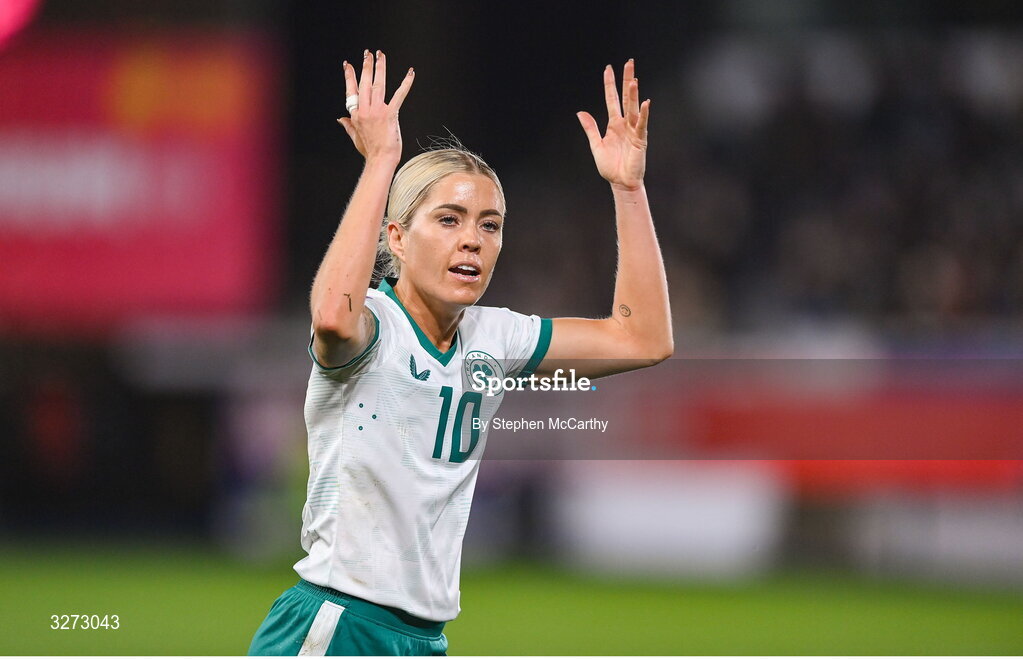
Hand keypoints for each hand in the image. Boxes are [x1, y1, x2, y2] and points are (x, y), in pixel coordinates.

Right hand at [337, 49, 414, 164]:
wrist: (381, 160)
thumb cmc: (370, 151)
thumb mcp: (355, 137)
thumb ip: (348, 125)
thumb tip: (340, 119)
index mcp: (356, 114)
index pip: (351, 90)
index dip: (349, 76)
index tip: (347, 64)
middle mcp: (365, 110)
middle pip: (364, 83)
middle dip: (365, 66)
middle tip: (367, 53)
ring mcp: (377, 111)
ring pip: (378, 84)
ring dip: (380, 68)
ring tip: (380, 55)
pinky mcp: (390, 114)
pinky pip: (399, 95)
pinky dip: (405, 83)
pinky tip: (410, 73)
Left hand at [576, 59, 649, 190]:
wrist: (620, 183)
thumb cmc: (610, 166)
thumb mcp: (596, 145)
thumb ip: (590, 128)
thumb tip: (580, 112)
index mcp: (613, 124)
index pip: (611, 99)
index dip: (609, 84)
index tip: (609, 68)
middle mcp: (624, 123)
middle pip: (626, 97)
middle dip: (626, 80)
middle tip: (629, 62)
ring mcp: (633, 130)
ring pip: (633, 108)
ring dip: (633, 94)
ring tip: (633, 79)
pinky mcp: (640, 140)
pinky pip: (641, 124)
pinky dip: (643, 114)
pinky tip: (644, 103)